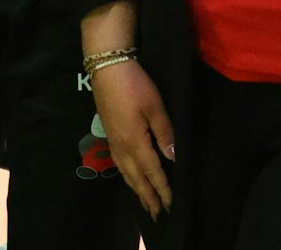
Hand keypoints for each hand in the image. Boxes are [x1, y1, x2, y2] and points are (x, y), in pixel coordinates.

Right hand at [91, 60, 175, 219]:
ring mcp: (113, 141)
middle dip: (147, 196)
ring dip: (136, 189)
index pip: (152, 172)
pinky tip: (129, 176)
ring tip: (144, 202)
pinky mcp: (109, 133)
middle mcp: (122, 147)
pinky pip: (119, 163)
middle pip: (136, 178)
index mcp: (135, 142)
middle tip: (157, 213)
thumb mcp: (155, 107)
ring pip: (126, 172)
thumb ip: (165, 133)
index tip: (170, 204)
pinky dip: (127, 176)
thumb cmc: (135, 85)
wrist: (107, 68)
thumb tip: (173, 157)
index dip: (162, 189)